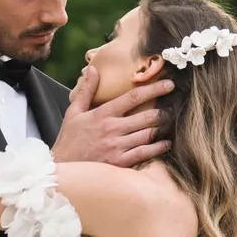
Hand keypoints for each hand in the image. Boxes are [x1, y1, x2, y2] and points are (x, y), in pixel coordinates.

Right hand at [51, 65, 172, 165]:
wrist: (62, 167)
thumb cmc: (69, 139)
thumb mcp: (74, 112)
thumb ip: (86, 90)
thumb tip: (93, 69)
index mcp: (102, 114)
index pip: (133, 97)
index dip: (154, 89)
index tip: (169, 84)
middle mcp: (112, 129)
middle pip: (146, 116)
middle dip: (163, 111)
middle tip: (173, 107)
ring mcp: (117, 146)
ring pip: (148, 134)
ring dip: (162, 128)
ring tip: (170, 123)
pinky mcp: (119, 162)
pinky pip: (144, 153)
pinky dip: (158, 147)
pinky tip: (165, 143)